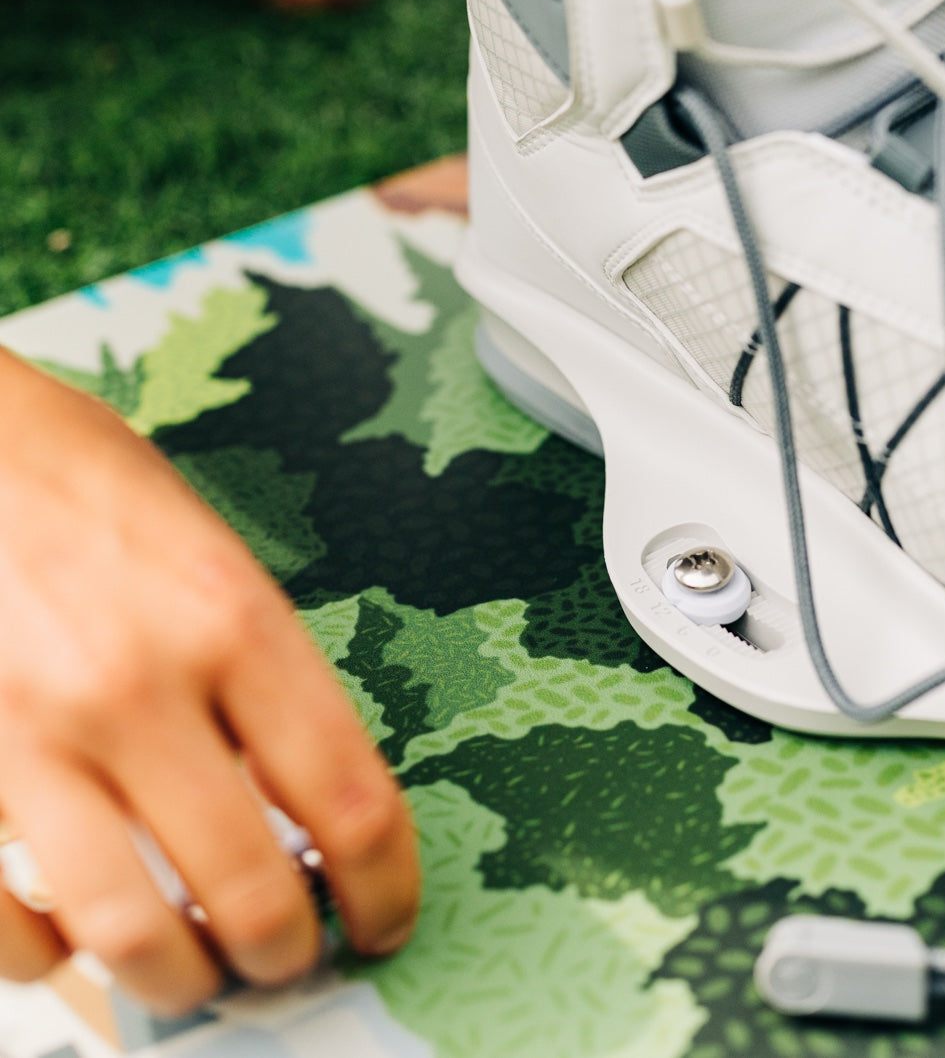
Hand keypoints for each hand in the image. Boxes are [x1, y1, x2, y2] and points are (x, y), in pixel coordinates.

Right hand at [0, 351, 419, 1013]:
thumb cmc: (85, 485)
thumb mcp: (214, 555)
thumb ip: (261, 673)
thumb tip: (299, 796)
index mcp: (234, 619)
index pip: (349, 798)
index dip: (385, 887)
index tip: (386, 918)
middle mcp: (140, 683)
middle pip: (252, 890)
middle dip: (287, 955)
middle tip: (292, 960)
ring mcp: (35, 733)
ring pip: (132, 932)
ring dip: (183, 980)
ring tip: (200, 975)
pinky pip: (4, 925)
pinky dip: (50, 958)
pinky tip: (78, 941)